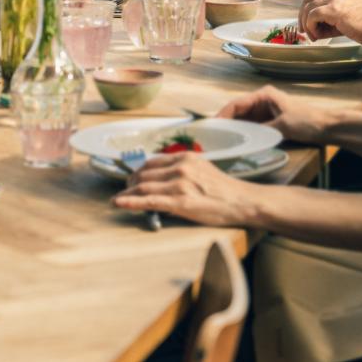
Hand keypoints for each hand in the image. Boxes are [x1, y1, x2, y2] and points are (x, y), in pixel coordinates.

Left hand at [112, 153, 258, 226]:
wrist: (242, 202)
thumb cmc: (225, 189)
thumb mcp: (203, 169)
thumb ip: (184, 169)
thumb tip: (165, 177)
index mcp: (186, 158)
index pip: (152, 162)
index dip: (138, 171)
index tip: (132, 178)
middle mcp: (181, 167)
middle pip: (144, 173)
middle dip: (130, 183)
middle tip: (124, 190)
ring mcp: (179, 184)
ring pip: (143, 186)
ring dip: (126, 193)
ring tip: (118, 199)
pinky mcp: (180, 202)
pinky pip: (148, 201)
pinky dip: (130, 201)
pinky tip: (119, 203)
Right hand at [216, 85, 331, 144]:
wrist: (327, 126)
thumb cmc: (307, 122)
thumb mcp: (282, 126)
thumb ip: (260, 129)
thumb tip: (240, 136)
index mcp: (263, 95)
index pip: (236, 104)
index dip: (222, 115)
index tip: (211, 128)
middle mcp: (261, 100)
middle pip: (237, 111)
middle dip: (224, 123)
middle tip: (211, 137)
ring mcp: (265, 111)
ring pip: (242, 120)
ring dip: (232, 129)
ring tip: (220, 141)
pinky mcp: (269, 121)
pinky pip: (251, 126)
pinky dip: (243, 133)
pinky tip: (236, 142)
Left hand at [299, 0, 361, 50]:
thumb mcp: (351, 14)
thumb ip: (334, 17)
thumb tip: (318, 28)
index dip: (312, 9)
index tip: (310, 22)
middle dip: (304, 14)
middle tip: (303, 29)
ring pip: (308, 7)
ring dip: (306, 23)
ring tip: (312, 35)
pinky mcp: (333, 8)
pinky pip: (311, 16)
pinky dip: (310, 27)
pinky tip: (316, 35)